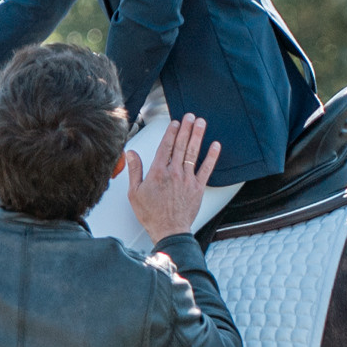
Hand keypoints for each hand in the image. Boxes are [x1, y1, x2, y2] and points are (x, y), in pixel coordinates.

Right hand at [125, 116, 220, 242]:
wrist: (169, 230)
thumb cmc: (151, 214)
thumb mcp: (135, 193)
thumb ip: (134, 171)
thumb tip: (131, 154)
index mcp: (158, 172)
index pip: (165, 146)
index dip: (171, 132)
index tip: (175, 123)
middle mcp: (174, 172)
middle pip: (180, 145)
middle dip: (185, 128)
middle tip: (190, 116)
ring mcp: (187, 179)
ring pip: (193, 153)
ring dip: (197, 136)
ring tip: (201, 123)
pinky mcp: (198, 188)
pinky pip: (206, 169)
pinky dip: (212, 156)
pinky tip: (215, 145)